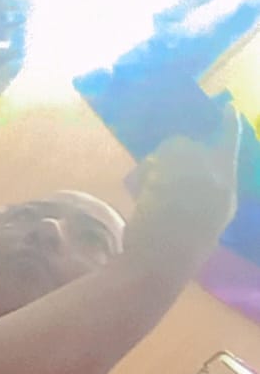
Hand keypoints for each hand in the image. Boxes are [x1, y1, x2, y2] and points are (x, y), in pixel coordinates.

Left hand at [124, 104, 242, 283]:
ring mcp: (191, 172)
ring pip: (170, 149)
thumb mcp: (209, 220)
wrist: (159, 264)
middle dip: (176, 157)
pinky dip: (146, 174)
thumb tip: (193, 173)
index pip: (230, 147)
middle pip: (193, 146)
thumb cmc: (180, 252)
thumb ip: (208, 192)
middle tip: (162, 180)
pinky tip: (143, 193)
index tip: (229, 109)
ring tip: (151, 191)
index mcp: (227, 191)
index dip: (230, 127)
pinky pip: (154, 161)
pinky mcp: (166, 173)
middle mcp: (214, 176)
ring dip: (158, 163)